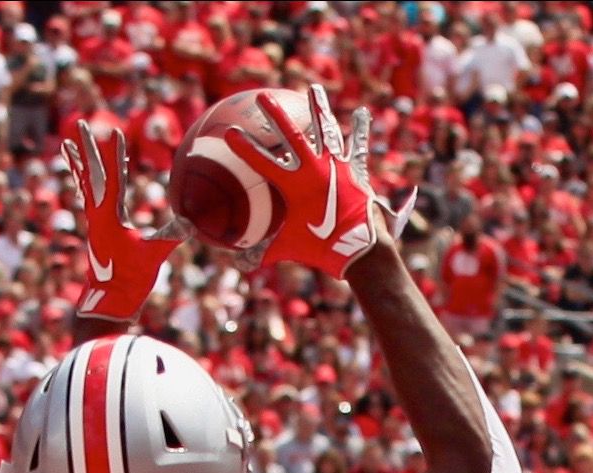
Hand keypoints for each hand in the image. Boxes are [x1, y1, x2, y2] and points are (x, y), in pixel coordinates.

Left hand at [60, 119, 181, 320]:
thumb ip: (170, 236)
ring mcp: (94, 220)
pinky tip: (85, 174)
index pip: (111, 177)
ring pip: (84, 182)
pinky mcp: (96, 227)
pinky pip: (88, 195)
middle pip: (91, 172)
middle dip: (87, 147)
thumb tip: (191, 222)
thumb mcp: (153, 255)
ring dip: (79, 161)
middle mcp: (97, 213)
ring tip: (69, 142)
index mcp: (108, 216)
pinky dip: (86, 180)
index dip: (113, 153)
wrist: (109, 301)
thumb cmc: (131, 279)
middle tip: (81, 124)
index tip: (113, 131)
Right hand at [218, 83, 390, 277]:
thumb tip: (238, 265)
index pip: (262, 162)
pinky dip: (360, 129)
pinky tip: (363, 113)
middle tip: (262, 97)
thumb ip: (263, 252)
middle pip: (291, 135)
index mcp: (294, 185)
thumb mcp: (289, 248)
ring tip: (314, 89)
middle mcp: (314, 169)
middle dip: (275, 114)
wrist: (359, 251)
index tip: (229, 132)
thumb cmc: (321, 248)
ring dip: (319, 108)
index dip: (245, 147)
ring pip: (325, 130)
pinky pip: (357, 146)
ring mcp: (336, 166)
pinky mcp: (354, 170)